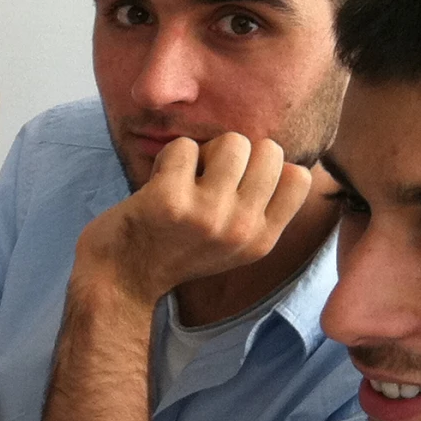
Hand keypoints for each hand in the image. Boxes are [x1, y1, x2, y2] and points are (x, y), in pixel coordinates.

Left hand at [76, 133, 311, 305]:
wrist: (120, 278)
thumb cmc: (175, 248)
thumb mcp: (231, 242)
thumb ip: (257, 206)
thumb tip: (274, 152)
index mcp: (262, 239)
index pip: (299, 177)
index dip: (267, 166)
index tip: (237, 182)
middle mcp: (241, 229)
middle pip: (268, 150)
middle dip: (235, 154)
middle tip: (206, 179)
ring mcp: (207, 214)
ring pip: (232, 141)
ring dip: (203, 151)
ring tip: (183, 179)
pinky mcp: (170, 200)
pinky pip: (184, 146)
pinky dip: (168, 157)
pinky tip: (157, 184)